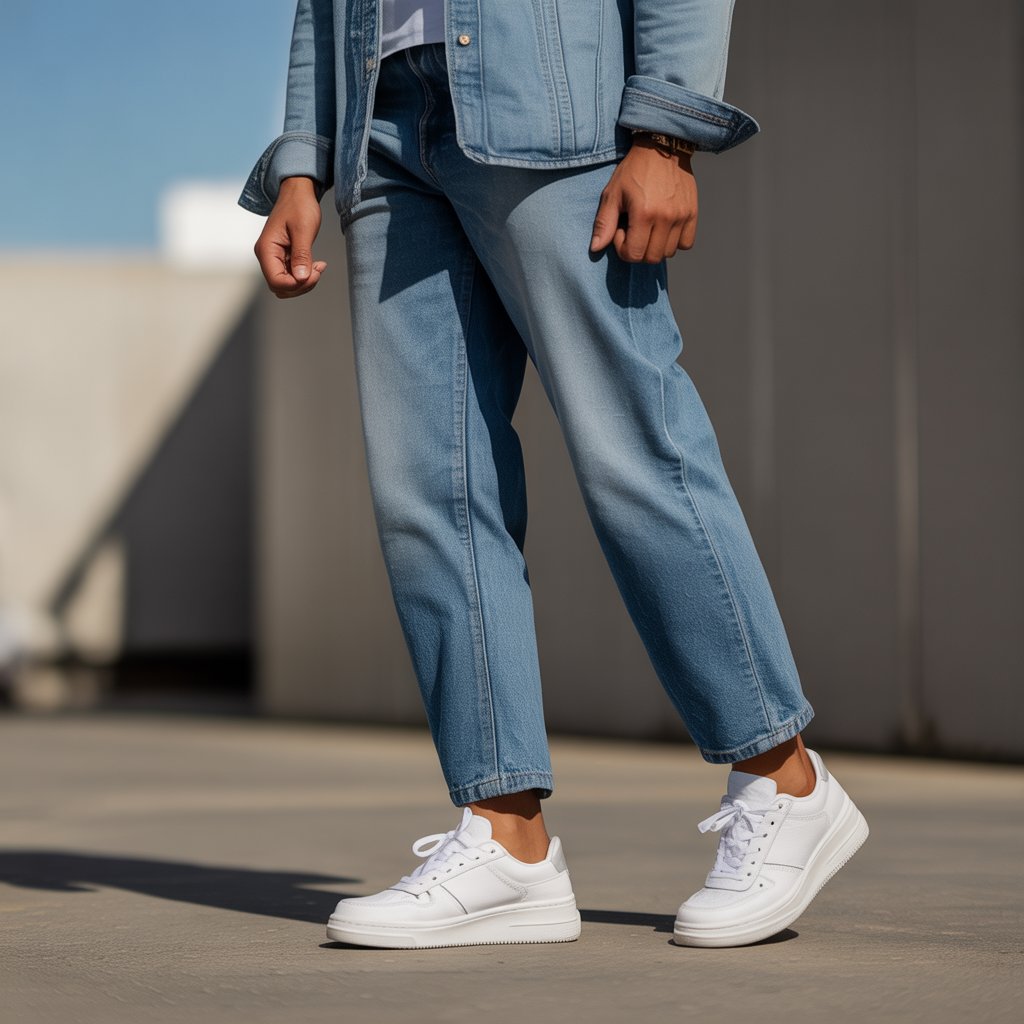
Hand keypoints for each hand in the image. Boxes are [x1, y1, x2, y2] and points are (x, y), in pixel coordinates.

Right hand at [253, 176, 327, 297]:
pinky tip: (317, 265)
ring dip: (305, 282)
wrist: (298, 192)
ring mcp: (274, 258)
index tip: (314, 273)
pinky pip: (293, 276)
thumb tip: (300, 278)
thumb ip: (301, 255)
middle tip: (318, 270)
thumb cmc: (299, 206)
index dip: (296, 284)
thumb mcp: (303, 230)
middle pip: (280, 287)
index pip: (276, 281)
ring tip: (319, 266)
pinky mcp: (283, 258)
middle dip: (301, 285)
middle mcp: (267, 256)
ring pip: (287, 285)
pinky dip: (306, 276)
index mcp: (266, 249)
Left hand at [589, 137, 697, 262]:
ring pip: (668, 253)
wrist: (662, 147)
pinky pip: (686, 243)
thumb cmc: (634, 171)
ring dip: (655, 246)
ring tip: (648, 227)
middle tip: (634, 229)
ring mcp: (681, 216)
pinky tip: (664, 228)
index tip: (621, 230)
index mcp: (643, 213)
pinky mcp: (692, 213)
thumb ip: (603, 223)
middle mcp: (665, 217)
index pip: (633, 254)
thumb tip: (595, 248)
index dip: (623, 247)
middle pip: (651, 258)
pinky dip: (674, 242)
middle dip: (638, 249)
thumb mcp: (612, 193)